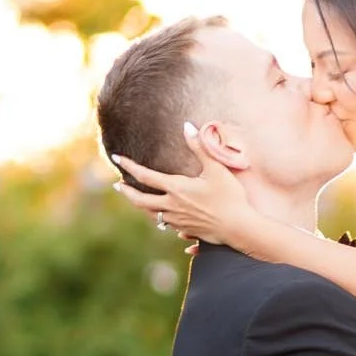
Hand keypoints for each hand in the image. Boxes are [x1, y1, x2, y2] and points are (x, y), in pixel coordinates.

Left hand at [112, 130, 256, 247]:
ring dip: (141, 206)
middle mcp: (171, 206)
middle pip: (140, 200)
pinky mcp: (186, 230)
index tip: (117, 159)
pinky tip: (162, 218)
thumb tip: (188, 126)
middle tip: (118, 186)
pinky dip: (159, 219)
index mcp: (176, 188)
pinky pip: (167, 225)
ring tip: (137, 200)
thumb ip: (200, 147)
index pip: (145, 176)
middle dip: (126, 192)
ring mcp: (177, 220)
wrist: (238, 228)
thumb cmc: (229, 197)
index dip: (128, 166)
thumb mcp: (216, 168)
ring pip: (151, 214)